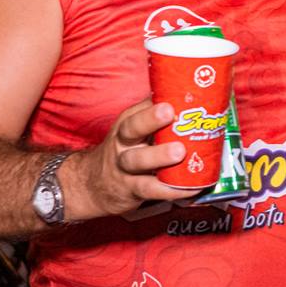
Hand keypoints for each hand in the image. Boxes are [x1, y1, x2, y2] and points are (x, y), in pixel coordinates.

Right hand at [64, 99, 200, 219]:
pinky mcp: (131, 189)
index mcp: (127, 123)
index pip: (140, 107)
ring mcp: (124, 167)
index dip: (155, 102)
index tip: (173, 97)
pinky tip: (191, 186)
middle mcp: (123, 142)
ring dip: (158, 156)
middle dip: (150, 119)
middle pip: (132, 128)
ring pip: (138, 160)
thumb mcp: (134, 132)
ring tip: (179, 152)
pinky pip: (151, 189)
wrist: (93, 184)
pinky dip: (171, 189)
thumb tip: (192, 99)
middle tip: (169, 113)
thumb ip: (156, 119)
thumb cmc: (126, 152)